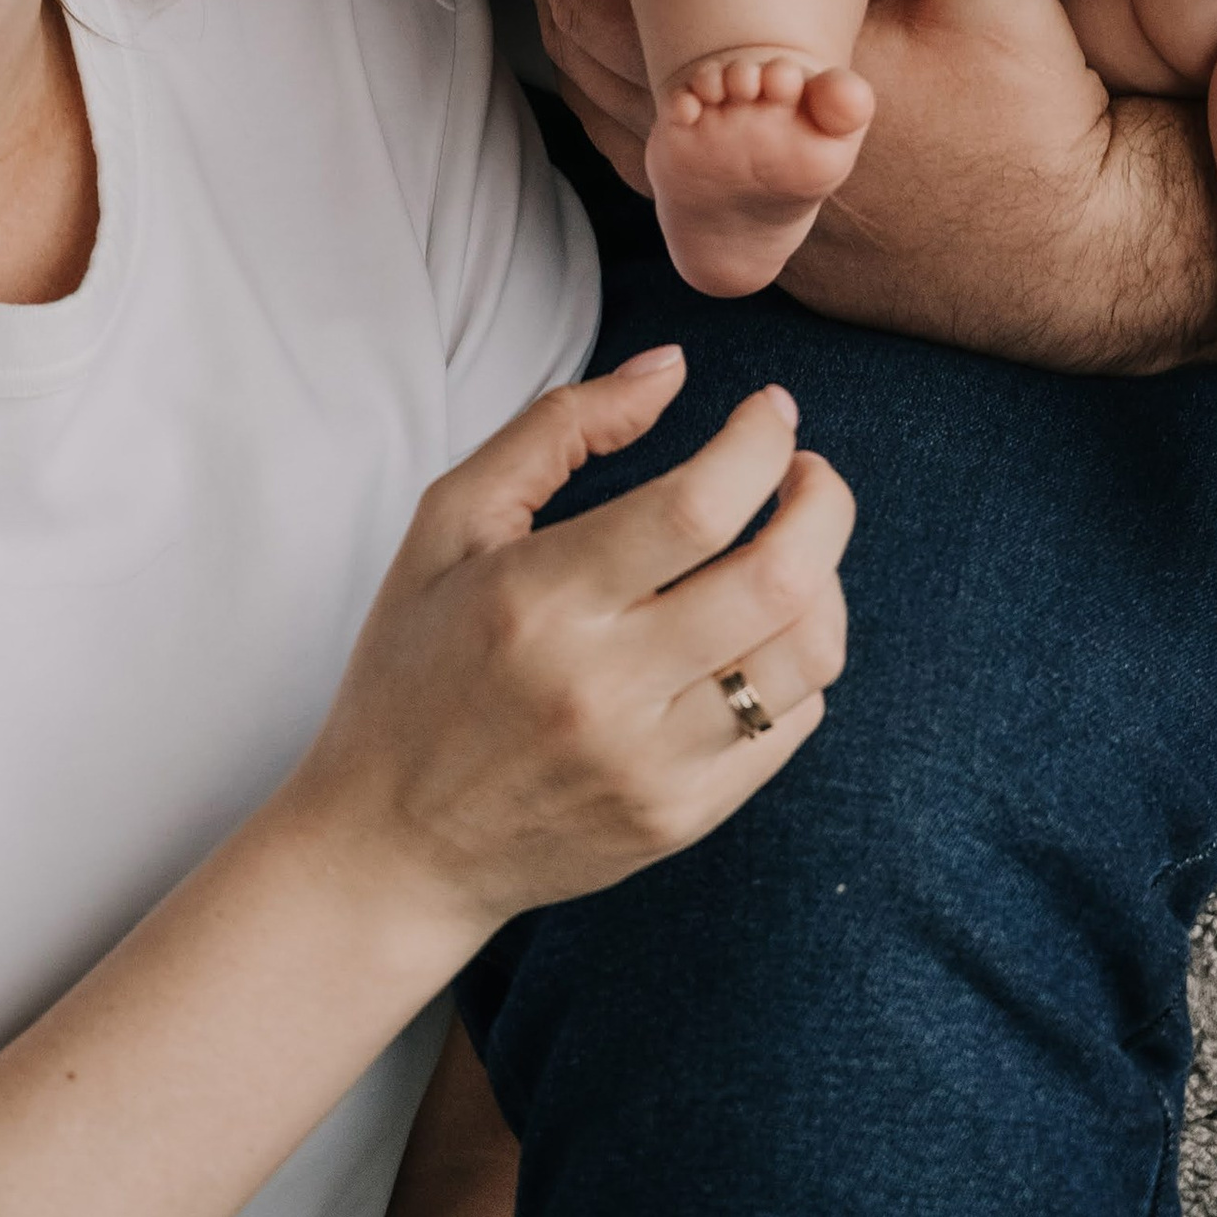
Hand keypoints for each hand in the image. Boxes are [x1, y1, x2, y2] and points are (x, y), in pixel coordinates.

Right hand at [292, 348, 850, 935]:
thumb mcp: (449, 522)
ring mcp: (650, 765)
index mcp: (539, 599)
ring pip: (807, 657)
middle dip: (823, 500)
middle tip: (806, 471)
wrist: (389, 848)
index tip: (771, 411)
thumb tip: (672, 368)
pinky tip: (758, 631)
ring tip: (794, 547)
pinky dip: (798, 661)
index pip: (697, 505)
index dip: (760, 441)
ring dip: (826, 580)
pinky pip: (790, 726)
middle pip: (779, 578)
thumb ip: (558, 427)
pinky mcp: (678, 819)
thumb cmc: (413, 666)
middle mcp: (603, 687)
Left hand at [524, 0, 1216, 370]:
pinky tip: (632, 62)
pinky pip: (652, 174)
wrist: (1072, 257)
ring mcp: (746, 210)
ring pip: (610, 123)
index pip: (619, 2)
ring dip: (575, 41)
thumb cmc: (1038, 123)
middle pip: (590, 59)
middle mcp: (740, 158)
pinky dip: (618, 107)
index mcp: (775, 82)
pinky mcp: (767, 239)